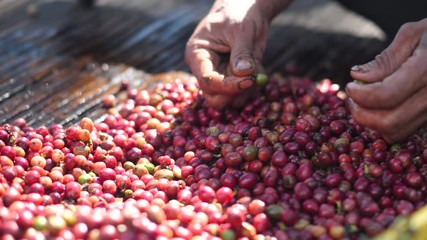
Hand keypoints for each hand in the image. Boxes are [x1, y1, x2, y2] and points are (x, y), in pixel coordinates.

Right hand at [185, 0, 288, 109]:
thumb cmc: (240, 13)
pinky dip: (252, 88)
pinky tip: (259, 70)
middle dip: (234, 94)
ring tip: (258, 70)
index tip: (250, 80)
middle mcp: (204, 69)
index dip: (228, 86)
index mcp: (197, 55)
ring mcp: (218, 76)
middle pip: (213, 97)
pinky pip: (240, 95)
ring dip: (245, 92)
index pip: (208, 80)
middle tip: (253, 80)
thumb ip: (242, 52)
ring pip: (227, 100)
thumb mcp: (242, 30)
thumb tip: (244, 73)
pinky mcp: (231, 80)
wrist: (247, 9)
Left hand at [346, 19, 426, 142]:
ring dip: (371, 122)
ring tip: (364, 102)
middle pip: (389, 121)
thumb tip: (358, 76)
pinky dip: (385, 125)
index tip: (350, 86)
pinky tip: (379, 107)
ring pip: (396, 132)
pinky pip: (405, 132)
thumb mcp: (413, 34)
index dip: (360, 95)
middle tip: (352, 98)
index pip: (385, 95)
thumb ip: (385, 59)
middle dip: (362, 113)